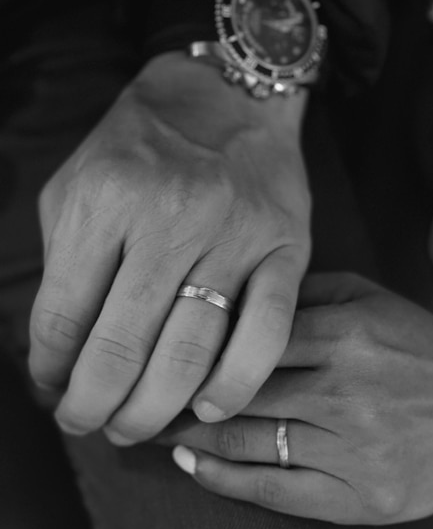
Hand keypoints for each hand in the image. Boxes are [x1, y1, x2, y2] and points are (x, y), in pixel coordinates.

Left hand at [29, 52, 310, 442]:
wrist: (228, 100)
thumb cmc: (142, 148)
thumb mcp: (77, 185)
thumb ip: (63, 265)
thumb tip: (55, 353)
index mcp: (104, 200)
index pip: (63, 315)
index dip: (50, 369)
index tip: (50, 390)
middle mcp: (169, 219)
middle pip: (121, 346)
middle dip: (94, 406)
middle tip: (88, 424)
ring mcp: (234, 236)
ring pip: (189, 351)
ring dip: (153, 409)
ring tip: (133, 428)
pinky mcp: (285, 250)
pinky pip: (265, 334)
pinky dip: (235, 384)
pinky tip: (208, 409)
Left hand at [158, 273, 432, 524]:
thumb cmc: (421, 350)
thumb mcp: (373, 300)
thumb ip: (308, 292)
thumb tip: (239, 299)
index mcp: (346, 334)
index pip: (245, 339)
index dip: (193, 348)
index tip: (158, 350)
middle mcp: (345, 392)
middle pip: (235, 392)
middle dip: (178, 394)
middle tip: (140, 392)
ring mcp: (352, 449)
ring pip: (246, 441)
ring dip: (189, 436)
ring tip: (155, 427)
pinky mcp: (360, 498)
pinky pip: (274, 491)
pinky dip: (223, 480)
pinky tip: (193, 467)